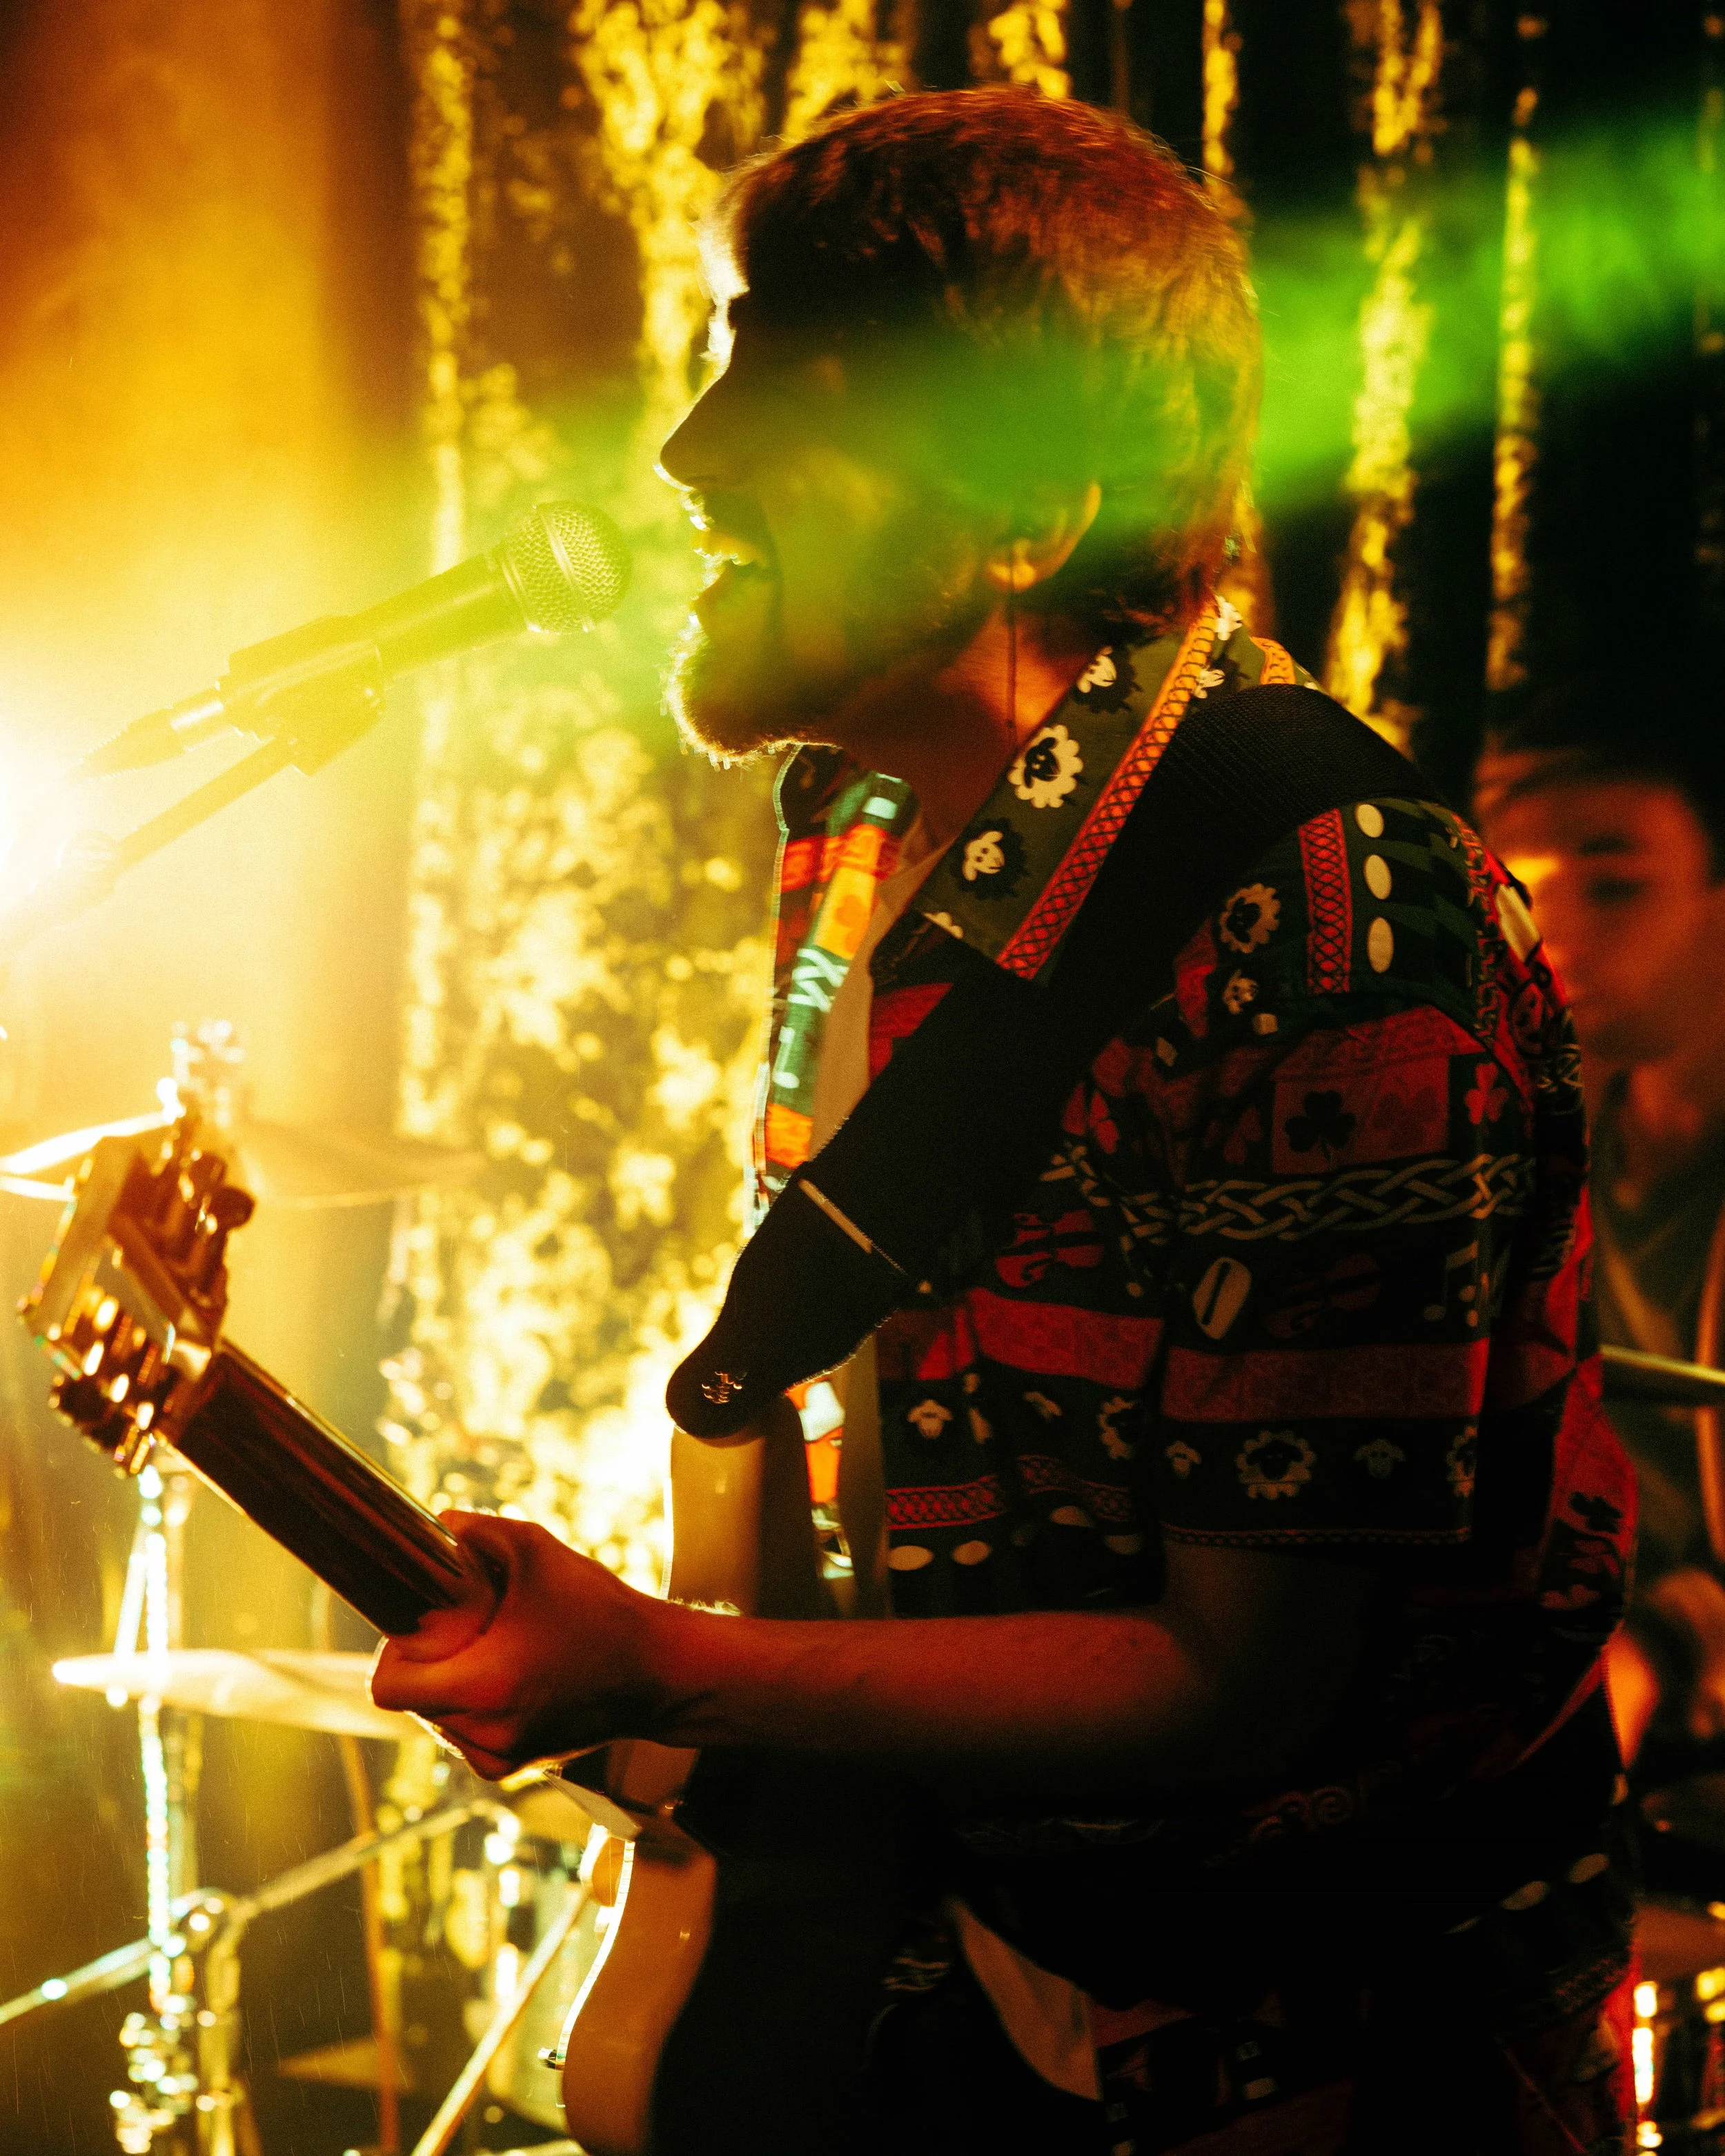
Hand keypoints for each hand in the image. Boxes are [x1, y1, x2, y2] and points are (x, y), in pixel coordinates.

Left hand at [370, 1511, 668, 1778]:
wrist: (660, 1672)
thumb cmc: (603, 1614)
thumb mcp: (539, 1552)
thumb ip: (479, 1532)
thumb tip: (440, 1524)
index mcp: (483, 1687)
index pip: (388, 1688)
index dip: (394, 1650)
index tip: (427, 1624)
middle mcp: (485, 1733)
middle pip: (414, 1699)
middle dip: (430, 1661)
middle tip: (472, 1627)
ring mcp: (500, 1756)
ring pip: (438, 1718)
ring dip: (452, 1684)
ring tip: (498, 1650)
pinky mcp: (514, 1764)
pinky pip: (466, 1735)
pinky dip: (474, 1707)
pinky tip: (511, 1676)